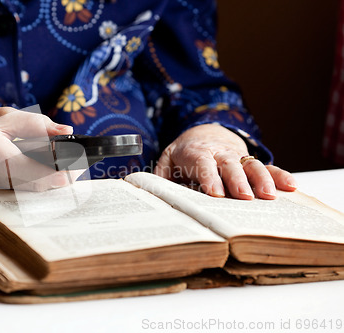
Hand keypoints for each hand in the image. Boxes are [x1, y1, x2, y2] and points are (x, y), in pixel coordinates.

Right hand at [0, 107, 82, 190]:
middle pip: (41, 186)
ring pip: (37, 191)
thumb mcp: (1, 118)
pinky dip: (45, 181)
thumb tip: (65, 131)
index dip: (61, 172)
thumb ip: (35, 124)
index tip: (78, 164)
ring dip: (57, 180)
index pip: (35, 172)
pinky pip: (29, 191)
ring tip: (70, 165)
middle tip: (79, 164)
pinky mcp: (3, 194)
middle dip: (64, 177)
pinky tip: (54, 170)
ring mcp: (0, 191)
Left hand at [154, 123, 296, 199]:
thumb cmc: (183, 153)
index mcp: (196, 152)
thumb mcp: (166, 160)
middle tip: (244, 197)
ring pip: (250, 165)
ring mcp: (237, 156)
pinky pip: (266, 167)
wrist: (202, 132)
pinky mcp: (248, 162)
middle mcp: (219, 153)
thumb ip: (162, 176)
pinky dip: (279, 175)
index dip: (209, 178)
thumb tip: (156, 194)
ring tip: (270, 196)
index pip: (202, 164)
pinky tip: (292, 186)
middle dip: (237, 181)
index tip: (215, 193)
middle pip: (229, 165)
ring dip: (262, 180)